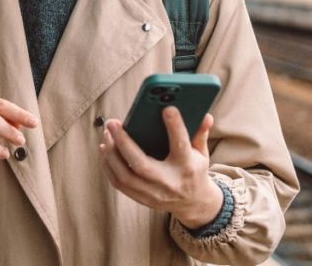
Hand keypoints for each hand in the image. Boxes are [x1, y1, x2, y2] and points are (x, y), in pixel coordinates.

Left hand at [99, 107, 222, 228]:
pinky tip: (106, 149)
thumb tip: (205, 115)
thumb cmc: (194, 170)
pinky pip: (119, 184)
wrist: (193, 203)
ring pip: (125, 175)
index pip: (181, 145)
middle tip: (113, 123)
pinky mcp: (142, 198)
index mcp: (187, 167)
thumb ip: (200, 133)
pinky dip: (109, 166)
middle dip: (124, 142)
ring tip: (106, 133)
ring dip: (111, 153)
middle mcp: (169, 182)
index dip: (175, 127)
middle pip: (141, 164)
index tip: (167, 108)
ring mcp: (153, 193)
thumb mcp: (202, 153)